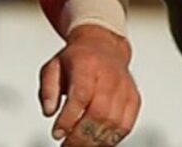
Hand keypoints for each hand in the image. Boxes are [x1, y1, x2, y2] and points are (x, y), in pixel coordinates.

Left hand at [39, 25, 138, 145]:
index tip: (57, 133)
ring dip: (95, 140)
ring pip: (114, 122)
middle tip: (66, 145)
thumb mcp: (52, 67)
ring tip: (79, 145)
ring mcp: (124, 88)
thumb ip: (47, 89)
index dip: (69, 118)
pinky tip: (98, 143)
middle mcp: (110, 76)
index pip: (81, 95)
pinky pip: (127, 124)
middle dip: (81, 135)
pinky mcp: (134, 98)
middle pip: (99, 112)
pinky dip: (113, 139)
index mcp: (88, 65)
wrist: (105, 46)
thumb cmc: (78, 58)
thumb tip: (49, 112)